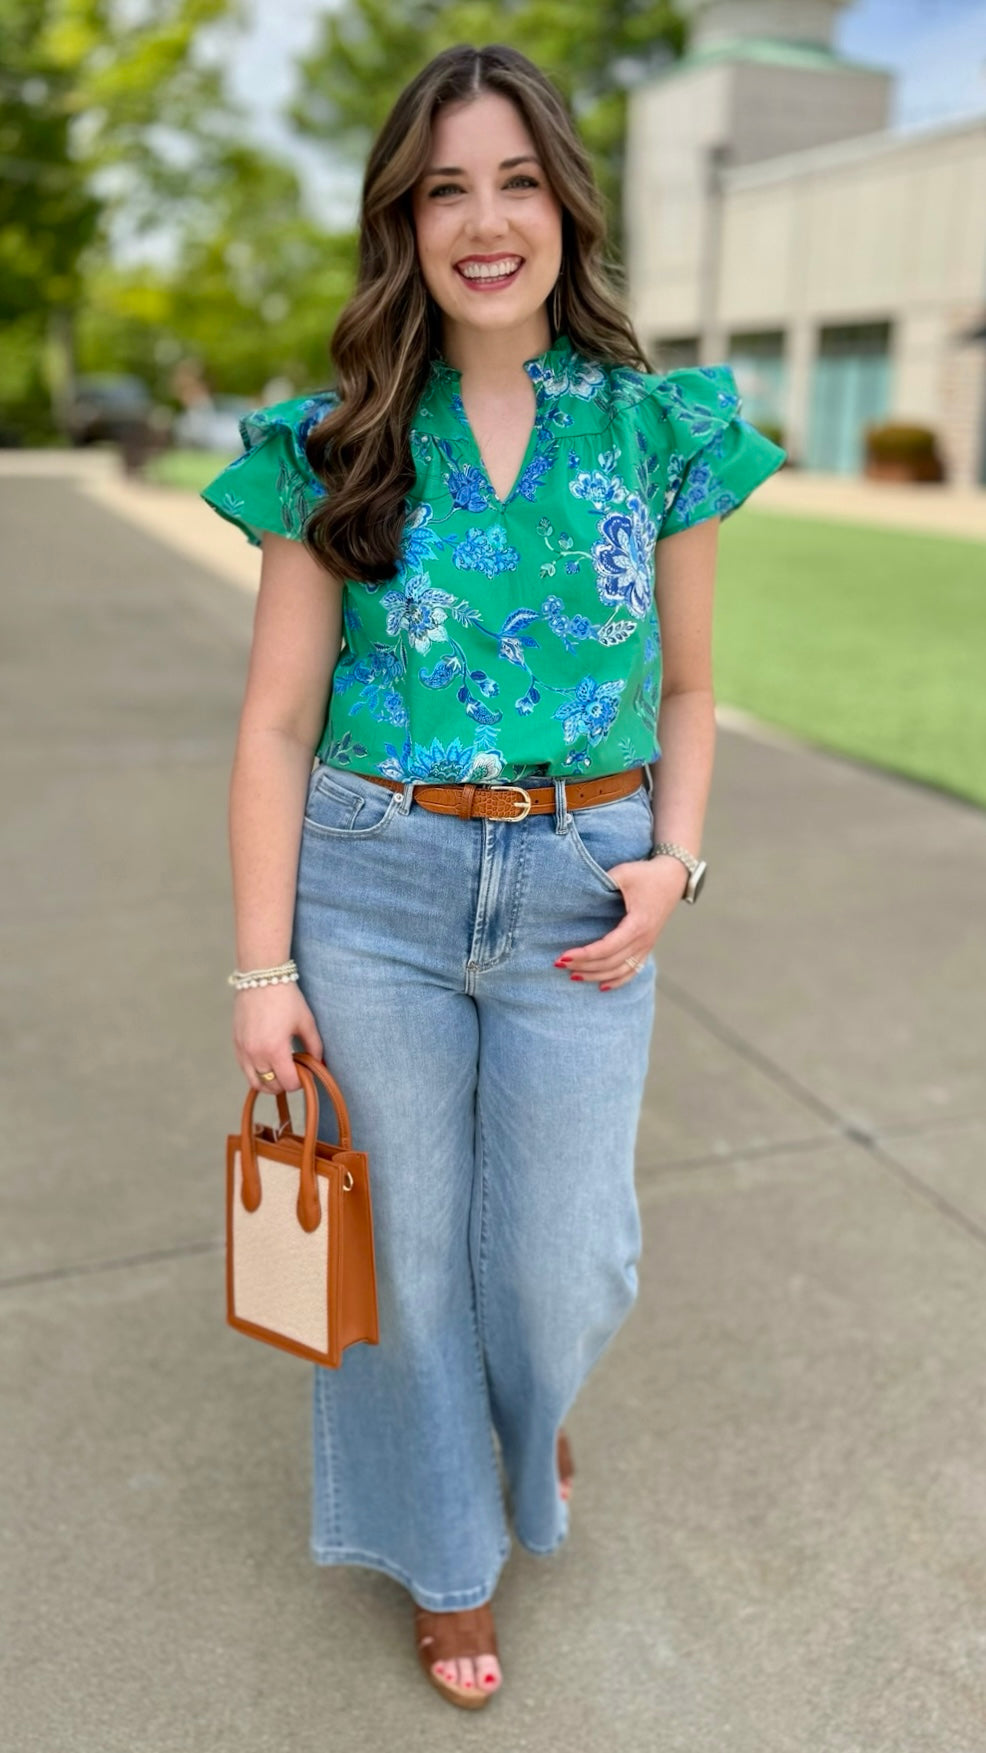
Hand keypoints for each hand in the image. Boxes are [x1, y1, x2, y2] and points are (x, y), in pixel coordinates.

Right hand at [233, 983, 323, 1091]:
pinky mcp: (236, 1043)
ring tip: (280, 1070)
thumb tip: (320, 1065)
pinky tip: (268, 1062)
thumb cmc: (286, 998)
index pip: (288, 1083)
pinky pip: (245, 1069)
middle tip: (294, 1071)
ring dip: (269, 1083)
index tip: (305, 1071)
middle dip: (285, 1084)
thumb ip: (315, 1047)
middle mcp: (256, 1054)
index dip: (300, 1082)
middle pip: (271, 1087)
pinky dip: (256, 1073)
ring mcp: (243, 1050)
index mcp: (275, 1050)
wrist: (261, 977)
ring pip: (255, 1083)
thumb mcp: (306, 1022)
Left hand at [554, 857, 686, 990]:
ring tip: (573, 976)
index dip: (584, 955)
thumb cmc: (646, 874)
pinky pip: (634, 970)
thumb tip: (578, 891)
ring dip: (596, 976)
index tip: (563, 956)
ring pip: (621, 970)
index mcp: (638, 924)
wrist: (673, 877)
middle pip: (611, 962)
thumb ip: (603, 881)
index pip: (607, 947)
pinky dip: (618, 980)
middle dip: (584, 966)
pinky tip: (602, 986)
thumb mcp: (623, 873)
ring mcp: (647, 945)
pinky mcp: (647, 946)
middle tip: (559, 965)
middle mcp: (644, 939)